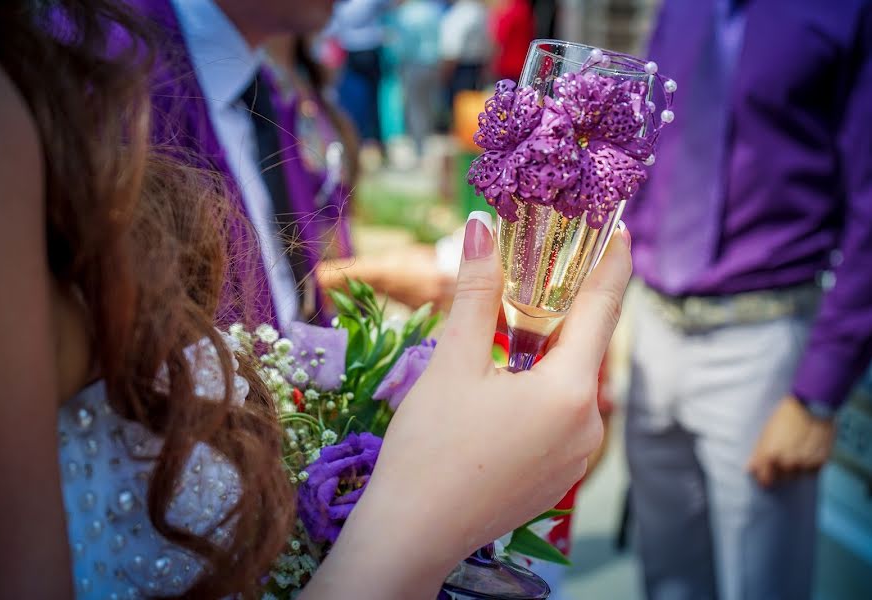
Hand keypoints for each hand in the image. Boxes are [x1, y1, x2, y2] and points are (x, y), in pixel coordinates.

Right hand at [308, 215, 631, 597]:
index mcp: (568, 392)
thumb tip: (482, 229)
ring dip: (547, 353)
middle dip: (564, 310)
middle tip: (537, 273)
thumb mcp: (452, 364)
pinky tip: (504, 389)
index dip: (611, 263)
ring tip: (509, 333)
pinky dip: (542, 390)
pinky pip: (560, 416)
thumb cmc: (429, 448)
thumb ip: (475, 294)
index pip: (603, 309)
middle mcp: (587, 424)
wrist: (413, 534)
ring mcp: (576, 456)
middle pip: (583, 348)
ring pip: (568, 384)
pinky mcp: (559, 476)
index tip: (617, 229)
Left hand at [747, 396, 835, 487]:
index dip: (764, 477)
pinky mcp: (820, 462)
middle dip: (781, 470)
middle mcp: (787, 463)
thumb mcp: (766, 432)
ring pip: (798, 474)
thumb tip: (749, 469)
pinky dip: (810, 463)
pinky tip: (809, 448)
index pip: (765, 480)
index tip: (766, 475)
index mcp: (770, 455)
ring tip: (798, 448)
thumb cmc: (785, 416)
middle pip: (782, 478)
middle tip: (785, 455)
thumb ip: (758, 453)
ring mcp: (804, 464)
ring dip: (797, 467)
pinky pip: (812, 470)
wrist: (812, 405)